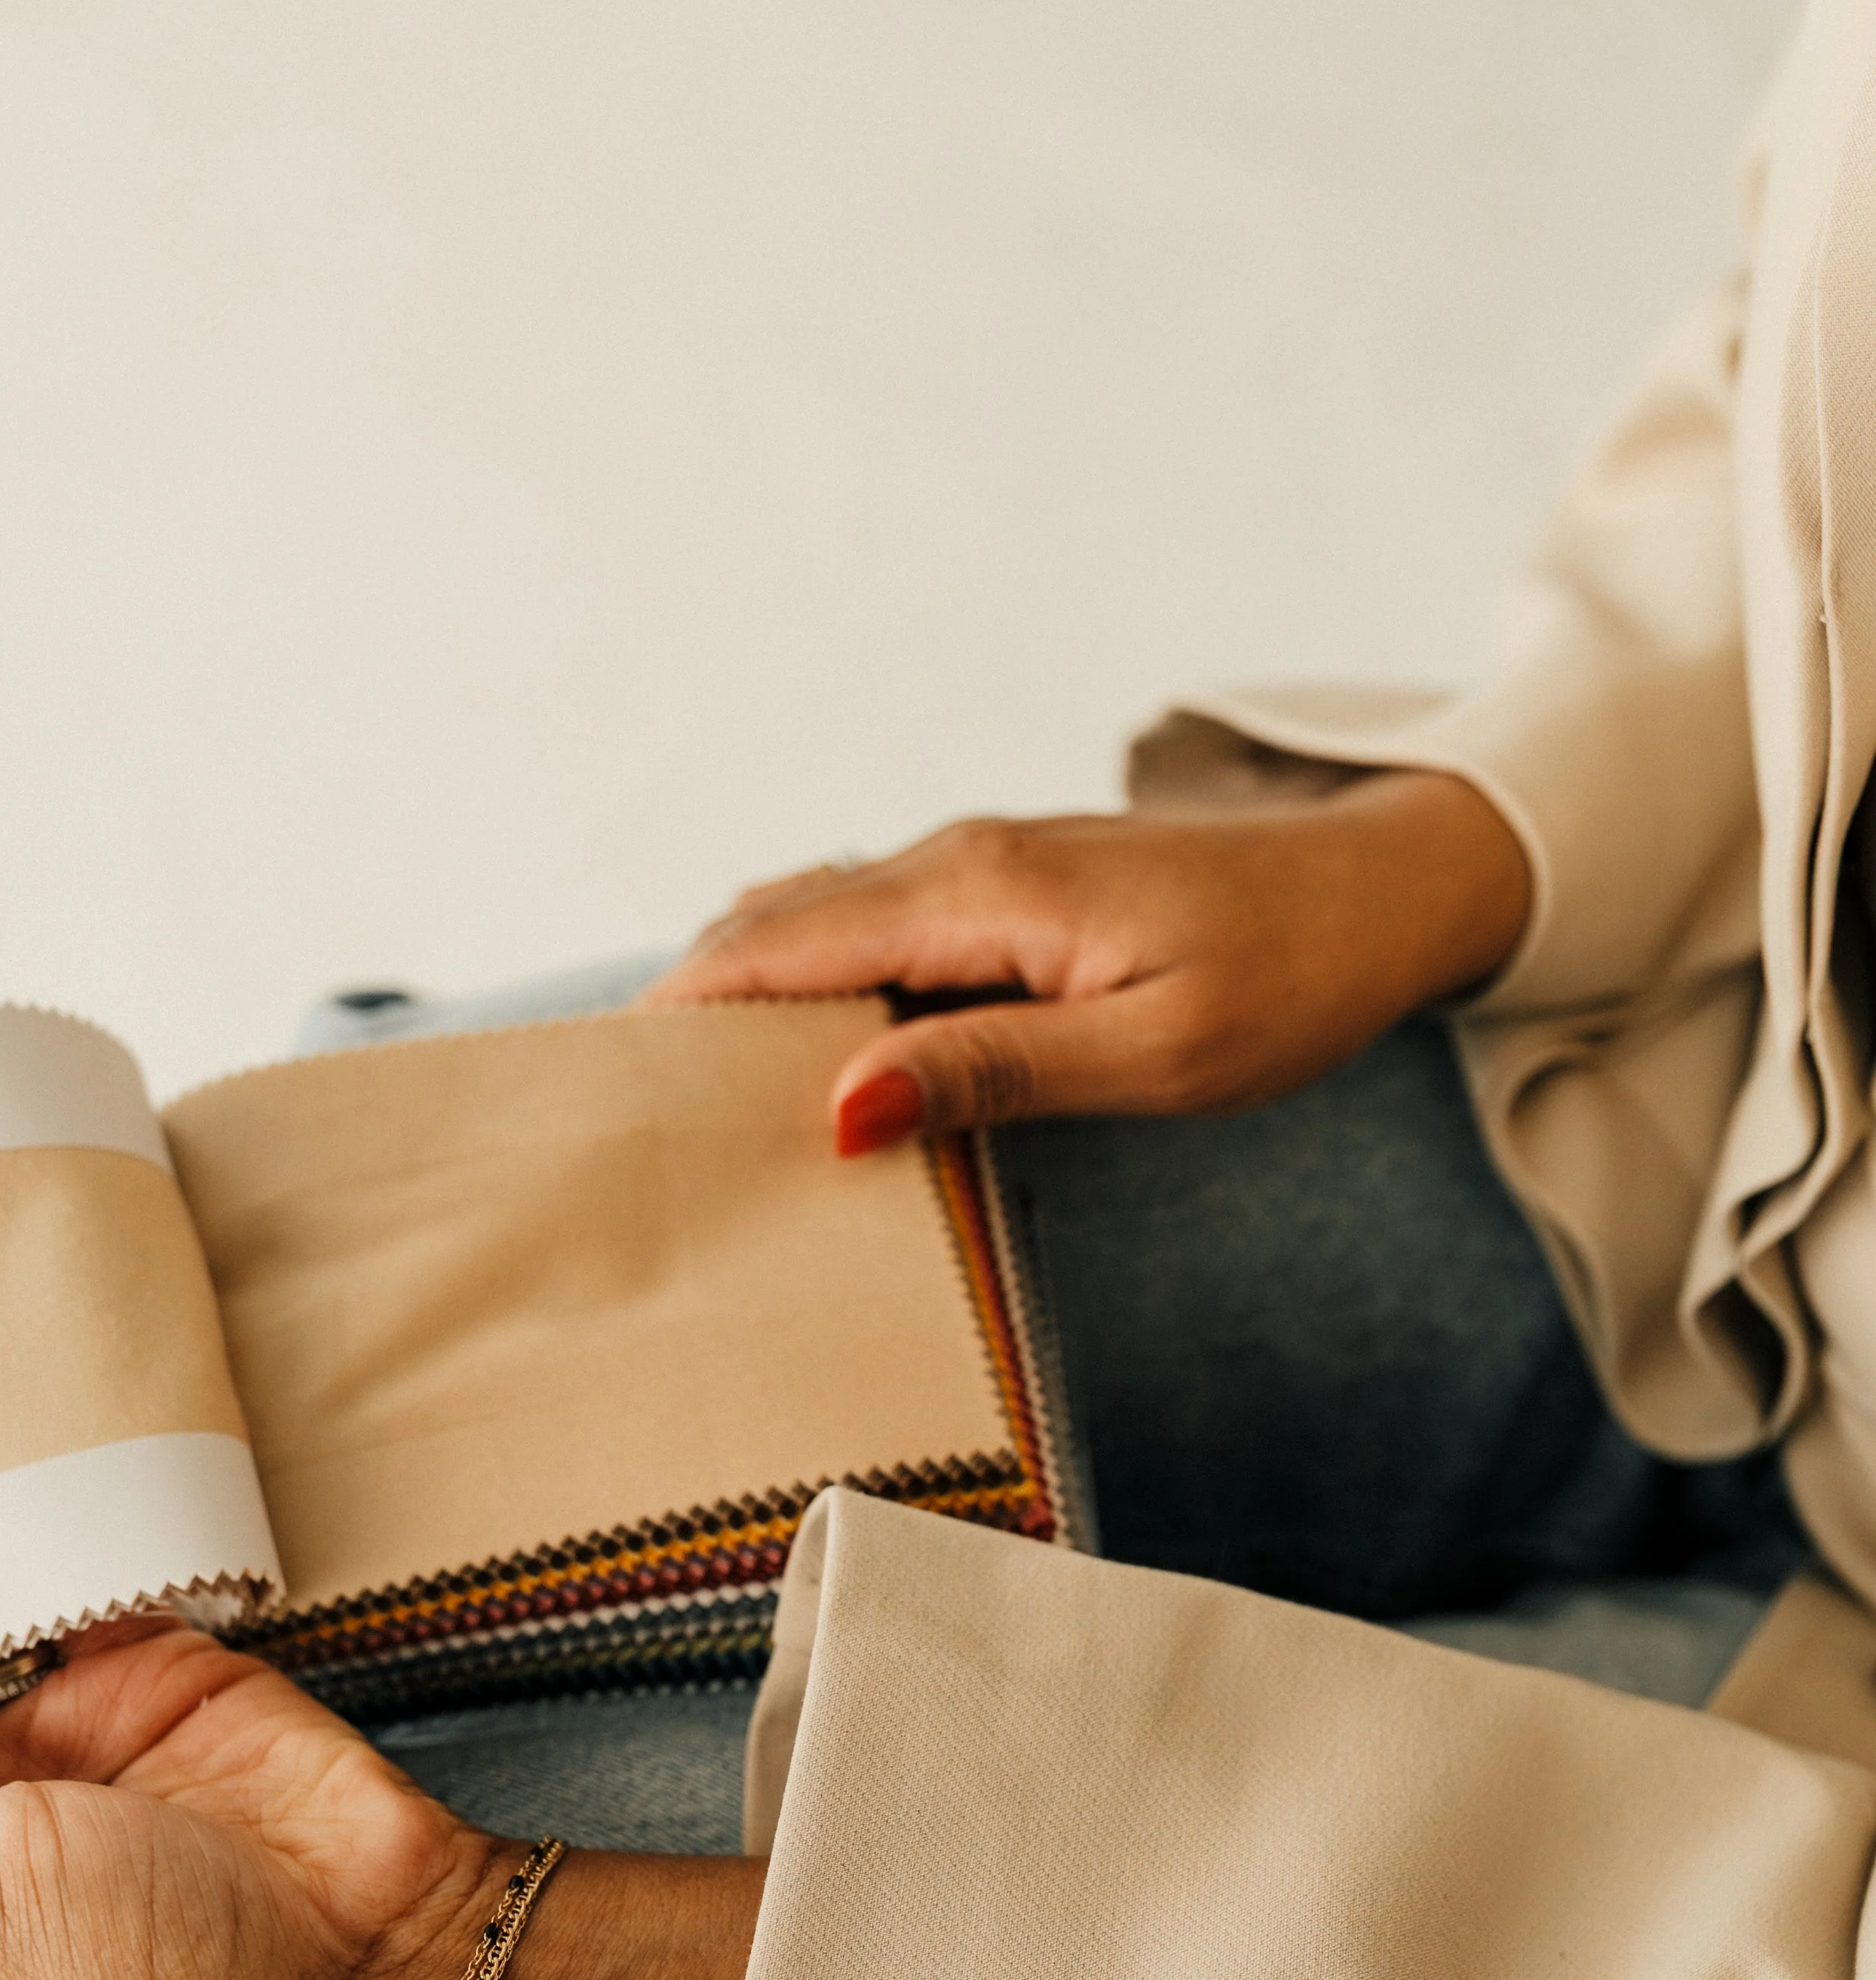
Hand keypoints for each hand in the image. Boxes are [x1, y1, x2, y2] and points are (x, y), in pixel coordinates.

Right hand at [646, 775, 1528, 1150]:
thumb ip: (993, 1070)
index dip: (682, 1013)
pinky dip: (810, 984)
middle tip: (622, 1119)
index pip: (783, 945)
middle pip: (772, 925)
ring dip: (744, 997)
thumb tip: (840, 1109)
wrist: (1379, 892)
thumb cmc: (1289, 979)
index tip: (600, 1091)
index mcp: (983, 894)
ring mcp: (976, 865)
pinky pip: (868, 927)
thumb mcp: (1154, 1050)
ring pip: (812, 920)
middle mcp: (958, 860)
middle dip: (688, 1009)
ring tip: (687, 1102)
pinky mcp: (1000, 888)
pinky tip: (805, 1062)